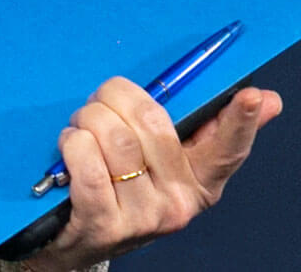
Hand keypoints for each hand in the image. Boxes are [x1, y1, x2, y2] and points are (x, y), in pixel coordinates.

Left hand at [20, 78, 281, 270]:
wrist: (79, 241)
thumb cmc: (121, 187)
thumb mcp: (161, 162)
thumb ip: (202, 130)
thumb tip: (266, 99)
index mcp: (200, 183)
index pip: (228, 150)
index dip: (241, 122)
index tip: (252, 97)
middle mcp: (179, 202)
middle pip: (152, 124)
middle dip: (115, 99)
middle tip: (99, 103)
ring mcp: (143, 216)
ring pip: (115, 137)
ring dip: (87, 119)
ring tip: (82, 128)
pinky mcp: (104, 224)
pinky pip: (87, 163)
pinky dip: (72, 143)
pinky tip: (71, 145)